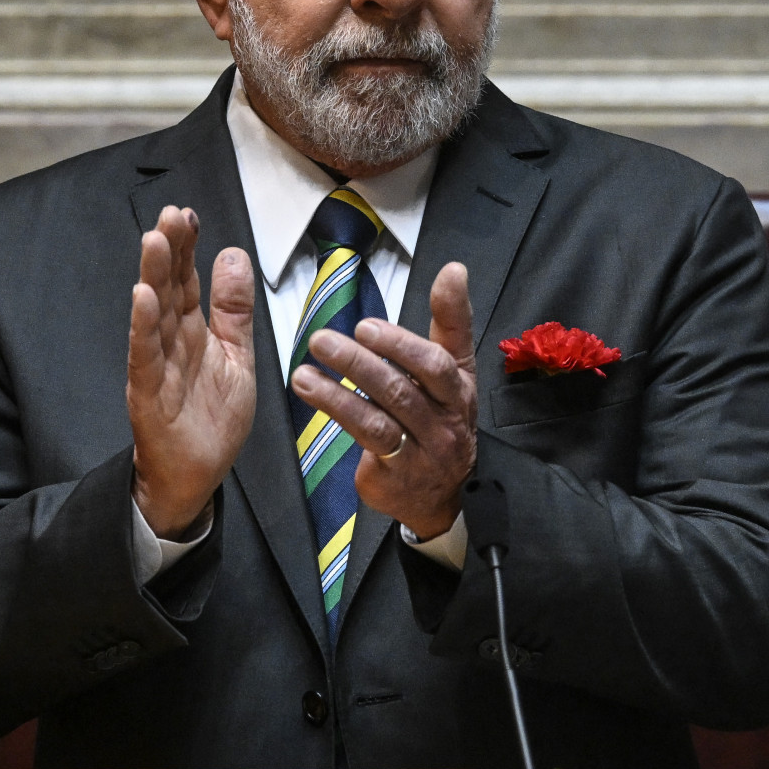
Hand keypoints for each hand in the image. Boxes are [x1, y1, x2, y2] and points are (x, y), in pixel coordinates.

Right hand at [127, 206, 256, 537]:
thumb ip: (234, 309)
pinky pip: (145, 356)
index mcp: (194, 331)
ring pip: (154, 315)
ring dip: (153, 277)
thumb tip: (233, 254)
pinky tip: (142, 299)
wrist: (195, 476)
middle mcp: (172, 343)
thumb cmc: (211, 419)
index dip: (187, 247)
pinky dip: (143, 327)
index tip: (187, 213)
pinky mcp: (148, 394)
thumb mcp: (237, 356)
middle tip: (171, 214)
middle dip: (169, 250)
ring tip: (154, 241)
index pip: (187, 280)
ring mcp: (156, 366)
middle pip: (168, 288)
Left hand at [289, 261, 476, 538]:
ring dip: (345, 381)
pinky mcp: (397, 470)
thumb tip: (454, 270)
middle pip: (411, 382)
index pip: (441, 358)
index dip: (417, 333)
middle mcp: (446, 418)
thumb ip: (450, 322)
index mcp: (459, 389)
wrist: (439, 498)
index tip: (384, 314)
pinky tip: (312, 391)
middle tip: (331, 336)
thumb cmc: (439, 422)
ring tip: (310, 362)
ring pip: (385, 408)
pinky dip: (339, 410)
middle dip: (369, 356)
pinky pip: (367, 436)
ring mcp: (424, 447)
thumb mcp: (452, 373)